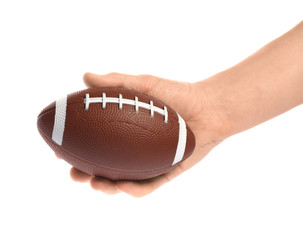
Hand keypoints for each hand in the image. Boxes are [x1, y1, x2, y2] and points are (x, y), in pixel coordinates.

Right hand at [67, 72, 228, 196]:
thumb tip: (85, 76)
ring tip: (95, 184)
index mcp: (127, 132)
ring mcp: (151, 163)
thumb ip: (116, 82)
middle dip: (87, 175)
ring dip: (107, 187)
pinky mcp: (168, 173)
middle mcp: (136, 149)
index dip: (77, 149)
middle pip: (106, 167)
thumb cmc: (178, 94)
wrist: (210, 107)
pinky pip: (149, 186)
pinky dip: (134, 189)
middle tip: (75, 174)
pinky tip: (123, 186)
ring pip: (124, 182)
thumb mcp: (145, 84)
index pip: (97, 143)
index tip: (60, 149)